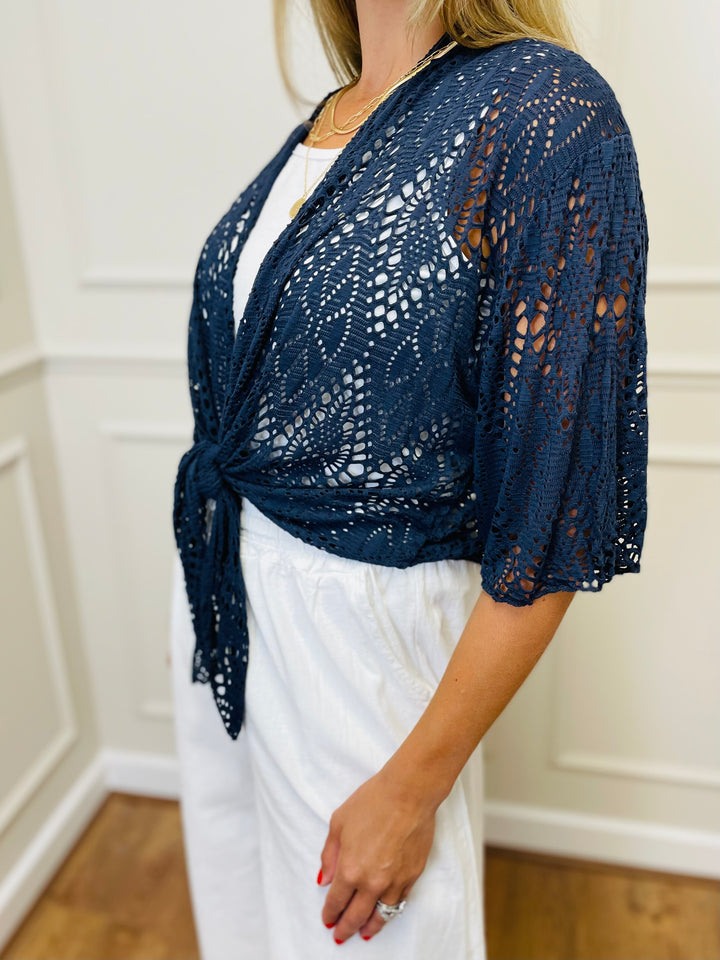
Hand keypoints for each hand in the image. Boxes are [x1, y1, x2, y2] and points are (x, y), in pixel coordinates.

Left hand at [317, 766, 437, 943]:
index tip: (327, 920)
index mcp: (350, 869)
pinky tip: (385, 911)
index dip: (330, 914)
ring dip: (370, 927)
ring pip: (381, 916)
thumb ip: (330, 855)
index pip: (336, 902)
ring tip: (364, 932)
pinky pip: (399, 902)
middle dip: (346, 928)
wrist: (409, 793)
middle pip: (356, 916)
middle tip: (340, 935)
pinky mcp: (413, 876)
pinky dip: (390, 911)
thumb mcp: (339, 823)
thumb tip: (325, 878)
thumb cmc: (373, 801)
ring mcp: (395, 882)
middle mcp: (372, 882)